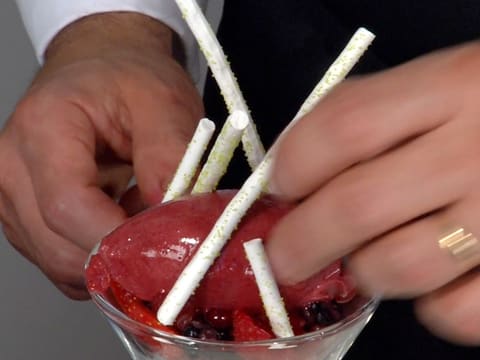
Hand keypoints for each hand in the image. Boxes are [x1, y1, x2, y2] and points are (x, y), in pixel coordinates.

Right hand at [0, 13, 202, 298]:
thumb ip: (170, 155)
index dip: (118, 238)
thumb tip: (172, 213)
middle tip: (166, 237)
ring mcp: (13, 197)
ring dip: (113, 259)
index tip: (163, 244)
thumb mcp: (163, 102)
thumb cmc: (129, 79)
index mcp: (43, 126)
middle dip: (122, 256)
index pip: (68, 205)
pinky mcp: (26, 218)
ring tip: (142, 217)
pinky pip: (62, 262)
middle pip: (60, 246)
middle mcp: (13, 166)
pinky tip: (122, 225)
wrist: (103, 69)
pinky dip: (100, 259)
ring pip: (61, 263)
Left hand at [268, 42, 479, 344]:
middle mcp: (474, 150)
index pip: (345, 127)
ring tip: (365, 257)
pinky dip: (428, 306)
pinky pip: (456, 311)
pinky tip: (428, 281)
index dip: (294, 164)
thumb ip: (366, 113)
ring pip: (399, 265)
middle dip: (300, 242)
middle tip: (282, 257)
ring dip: (363, 270)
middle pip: (358, 206)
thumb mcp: (436, 81)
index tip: (278, 189)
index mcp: (449, 88)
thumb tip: (290, 174)